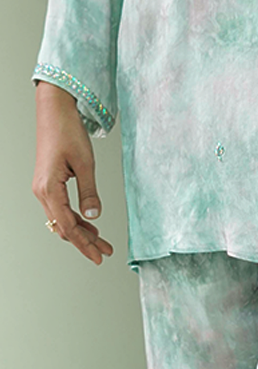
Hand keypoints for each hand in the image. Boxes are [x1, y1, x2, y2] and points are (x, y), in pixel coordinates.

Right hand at [32, 81, 113, 264]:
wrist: (55, 112)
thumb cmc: (68, 132)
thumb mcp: (85, 163)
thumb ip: (90, 192)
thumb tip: (94, 216)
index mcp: (49, 189)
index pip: (68, 226)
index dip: (84, 244)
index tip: (98, 256)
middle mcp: (42, 192)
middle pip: (63, 227)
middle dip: (85, 242)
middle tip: (105, 252)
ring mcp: (43, 189)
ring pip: (61, 220)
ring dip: (81, 232)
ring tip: (101, 241)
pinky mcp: (48, 184)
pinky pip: (60, 209)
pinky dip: (75, 219)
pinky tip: (90, 224)